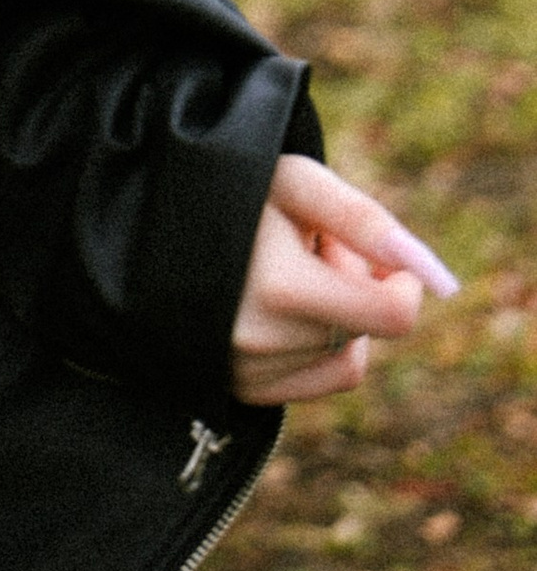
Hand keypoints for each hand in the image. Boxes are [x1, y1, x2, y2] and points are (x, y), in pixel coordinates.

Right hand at [231, 151, 455, 404]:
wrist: (140, 226)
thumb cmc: (226, 191)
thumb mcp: (292, 180)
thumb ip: (363, 219)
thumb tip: (431, 273)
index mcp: (280, 287)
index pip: (392, 316)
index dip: (402, 285)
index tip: (380, 257)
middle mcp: (263, 340)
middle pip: (364, 326)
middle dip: (353, 284)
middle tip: (304, 243)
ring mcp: (249, 371)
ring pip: (345, 355)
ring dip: (333, 315)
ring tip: (280, 272)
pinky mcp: (241, 390)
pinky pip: (319, 379)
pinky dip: (317, 346)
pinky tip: (281, 310)